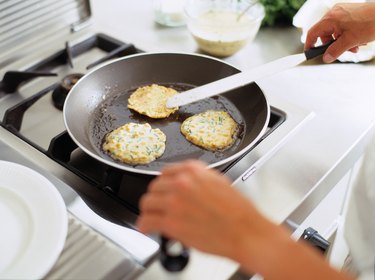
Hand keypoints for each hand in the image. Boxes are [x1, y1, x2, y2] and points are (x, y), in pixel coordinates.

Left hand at [136, 160, 354, 279]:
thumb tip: (184, 184)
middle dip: (156, 197)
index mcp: (193, 170)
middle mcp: (181, 182)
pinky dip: (144, 225)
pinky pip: (147, 221)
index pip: (166, 172)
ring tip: (151, 217)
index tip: (163, 190)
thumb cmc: (238, 212)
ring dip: (148, 210)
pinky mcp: (171, 223)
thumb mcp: (219, 182)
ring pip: (147, 202)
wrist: (246, 232)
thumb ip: (198, 179)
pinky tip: (147, 228)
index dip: (164, 184)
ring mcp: (174, 202)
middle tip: (158, 206)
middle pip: (154, 186)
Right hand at [305, 3, 374, 62]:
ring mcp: (341, 11)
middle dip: (332, 45)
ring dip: (340, 42)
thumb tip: (326, 58)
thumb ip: (335, 51)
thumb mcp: (350, 41)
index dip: (309, 44)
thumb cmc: (370, 23)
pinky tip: (356, 40)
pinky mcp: (348, 12)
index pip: (312, 33)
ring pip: (334, 31)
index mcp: (330, 18)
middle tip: (341, 52)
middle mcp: (333, 13)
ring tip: (353, 47)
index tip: (309, 53)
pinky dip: (346, 35)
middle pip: (324, 33)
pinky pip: (341, 26)